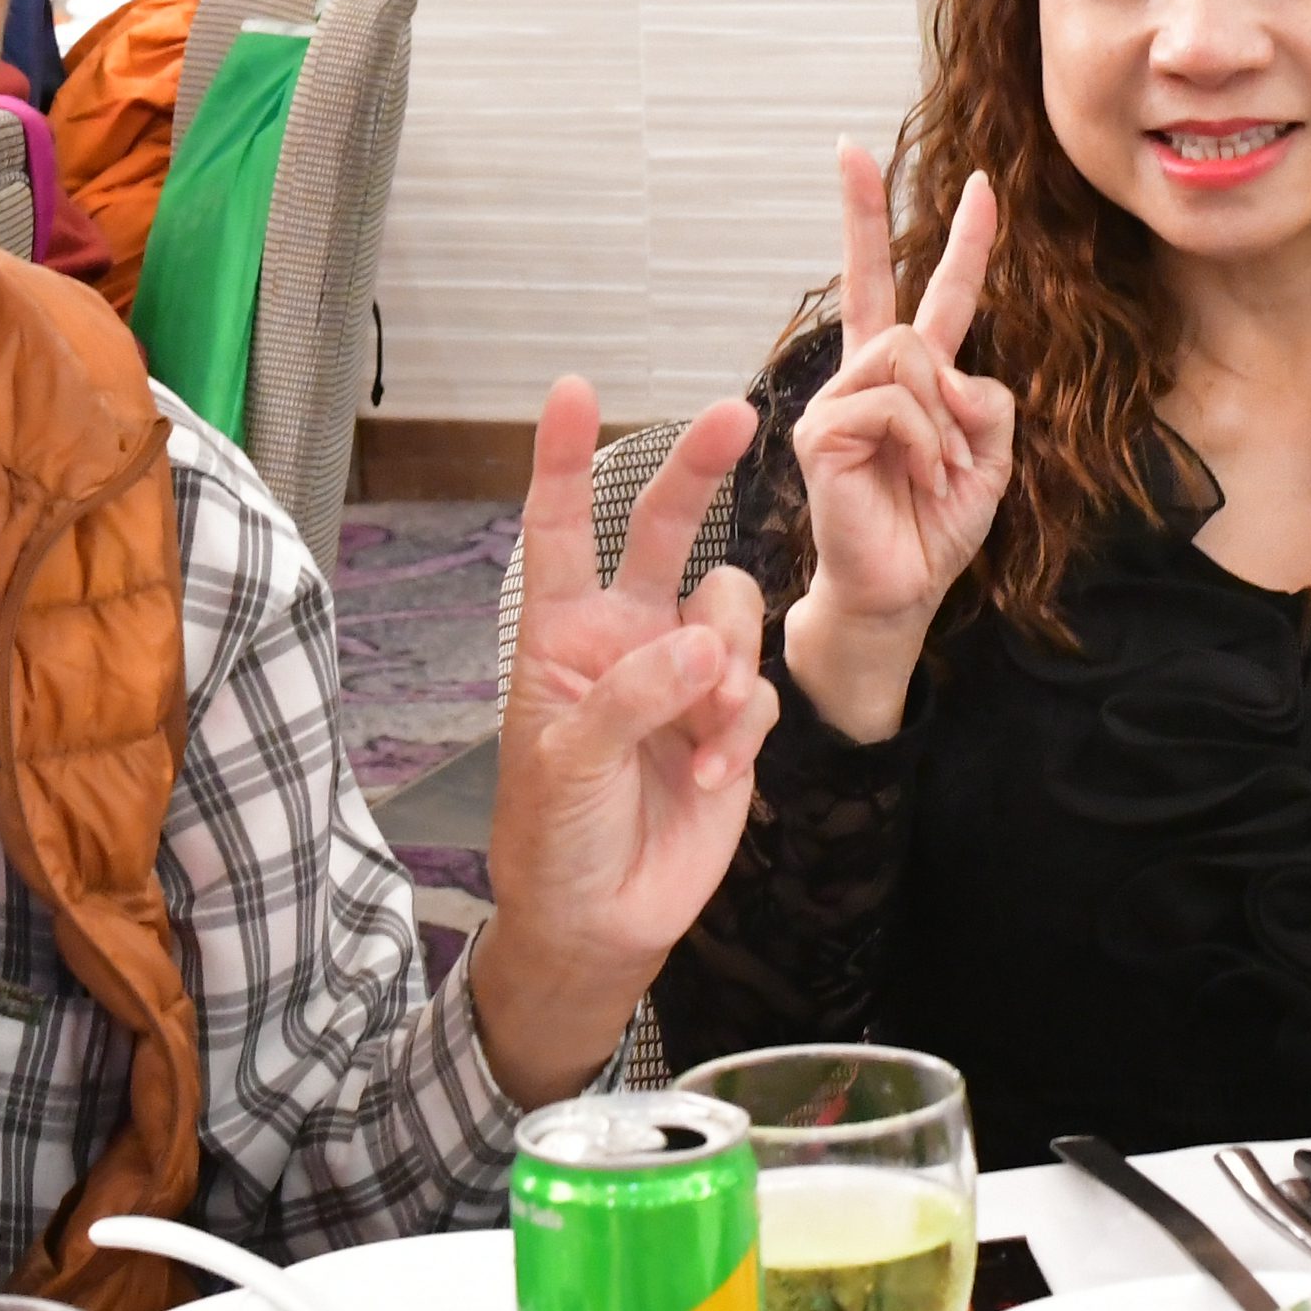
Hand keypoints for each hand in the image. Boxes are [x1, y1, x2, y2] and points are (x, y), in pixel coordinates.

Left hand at [466, 378, 774, 1102]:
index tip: (571, 390)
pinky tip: (713, 780)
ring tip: (702, 736)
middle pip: (666, 530)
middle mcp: (627, 638)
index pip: (560, 530)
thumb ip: (630, 696)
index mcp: (563, 635)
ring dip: (724, 665)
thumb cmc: (553, 838)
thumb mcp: (564, 762)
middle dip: (697, 469)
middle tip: (733, 416)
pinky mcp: (730, 724)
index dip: (561, 459)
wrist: (600, 921)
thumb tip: (700, 649)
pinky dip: (741, 732)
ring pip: (732, 611)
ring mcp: (683, 678)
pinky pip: (757, 693)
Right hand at [783, 147, 1010, 746]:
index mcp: (913, 380)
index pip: (932, 296)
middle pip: (873, 285)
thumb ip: (987, 400)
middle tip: (845, 146)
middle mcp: (867, 380)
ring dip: (947, 423)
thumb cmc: (935, 529)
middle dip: (859, 212)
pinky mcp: (822, 431)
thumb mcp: (992, 457)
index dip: (962, 242)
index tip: (979, 183)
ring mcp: (838, 401)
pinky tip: (918, 481)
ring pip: (912, 354)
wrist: (900, 593)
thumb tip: (949, 370)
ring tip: (938, 474)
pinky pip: (896, 403)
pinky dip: (926, 444)